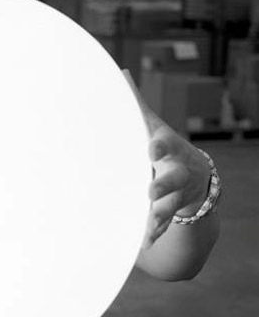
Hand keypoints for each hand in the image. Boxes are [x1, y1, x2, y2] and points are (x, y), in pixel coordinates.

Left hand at [123, 70, 210, 245]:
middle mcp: (175, 172)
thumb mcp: (152, 125)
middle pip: (172, 178)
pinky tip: (143, 244)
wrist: (196, 177)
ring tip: (149, 226)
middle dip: (163, 184)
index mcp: (167, 149)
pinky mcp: (170, 213)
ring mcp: (175, 195)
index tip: (151, 146)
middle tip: (150, 191)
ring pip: (170, 206)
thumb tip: (120, 72)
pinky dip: (153, 234)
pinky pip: (163, 225)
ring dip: (159, 216)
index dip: (158, 145)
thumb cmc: (164, 146)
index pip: (164, 144)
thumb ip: (136, 103)